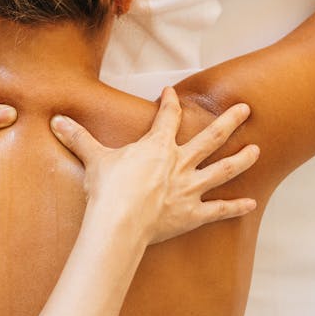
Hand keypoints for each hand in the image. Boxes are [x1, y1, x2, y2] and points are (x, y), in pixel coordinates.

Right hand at [50, 88, 258, 244]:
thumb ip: (78, 138)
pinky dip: (236, 207)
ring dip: (242, 160)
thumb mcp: (93, 159)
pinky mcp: (194, 214)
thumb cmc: (108, 190)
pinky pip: (220, 210)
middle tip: (246, 109)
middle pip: (211, 137)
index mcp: (158, 146)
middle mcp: (180, 163)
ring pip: (223, 170)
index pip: (167, 117)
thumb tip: (56, 120)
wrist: (119, 223)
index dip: (170, 102)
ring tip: (257, 150)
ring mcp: (190, 188)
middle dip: (230, 121)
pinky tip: (252, 204)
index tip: (171, 92)